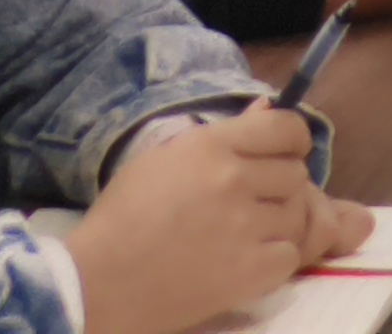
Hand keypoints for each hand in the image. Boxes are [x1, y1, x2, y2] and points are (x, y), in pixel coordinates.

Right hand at [60, 109, 343, 333]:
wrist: (95, 284)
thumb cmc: (122, 217)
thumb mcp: (163, 159)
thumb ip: (223, 134)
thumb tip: (267, 107)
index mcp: (212, 147)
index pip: (287, 127)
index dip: (292, 139)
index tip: (284, 153)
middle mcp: (234, 181)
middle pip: (296, 172)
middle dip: (279, 185)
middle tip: (252, 202)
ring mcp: (244, 227)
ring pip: (296, 214)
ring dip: (277, 223)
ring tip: (245, 232)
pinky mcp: (249, 272)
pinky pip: (290, 255)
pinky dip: (274, 259)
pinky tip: (245, 260)